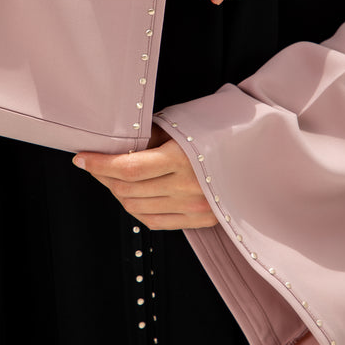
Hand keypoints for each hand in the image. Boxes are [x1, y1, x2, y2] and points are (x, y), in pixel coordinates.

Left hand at [72, 126, 217, 229]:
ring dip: (116, 193)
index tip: (81, 158)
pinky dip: (136, 209)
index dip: (99, 165)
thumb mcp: (185, 123)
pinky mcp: (201, 219)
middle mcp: (188, 187)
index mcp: (183, 158)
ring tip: (111, 178)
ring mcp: (195, 207)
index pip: (128, 168)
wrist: (263, 151)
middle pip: (128, 189)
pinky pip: (155, 222)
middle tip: (93, 164)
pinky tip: (130, 195)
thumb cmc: (222, 129)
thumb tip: (118, 145)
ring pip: (137, 208)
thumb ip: (152, 137)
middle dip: (103, 177)